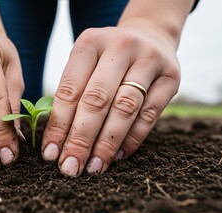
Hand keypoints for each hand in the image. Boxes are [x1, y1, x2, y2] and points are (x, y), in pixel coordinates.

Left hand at [42, 25, 180, 176]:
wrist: (150, 35)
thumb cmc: (106, 60)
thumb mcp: (85, 64)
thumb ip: (72, 96)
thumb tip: (56, 145)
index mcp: (90, 42)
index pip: (70, 90)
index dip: (59, 125)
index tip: (50, 154)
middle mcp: (120, 46)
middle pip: (97, 100)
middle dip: (81, 139)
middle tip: (71, 167)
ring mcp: (149, 59)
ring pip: (125, 108)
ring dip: (107, 143)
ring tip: (94, 167)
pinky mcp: (171, 77)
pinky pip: (150, 114)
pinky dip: (132, 139)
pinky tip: (118, 156)